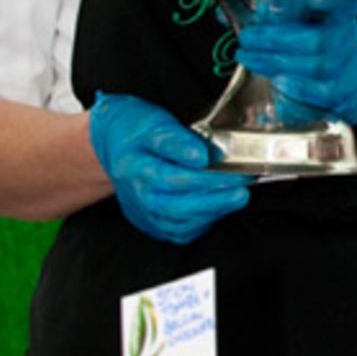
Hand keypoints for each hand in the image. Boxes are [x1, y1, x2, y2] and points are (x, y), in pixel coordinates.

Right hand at [87, 93, 248, 243]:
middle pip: (178, 208)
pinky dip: (203, 221)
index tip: (234, 173)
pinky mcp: (154, 226)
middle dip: (216, 201)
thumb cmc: (135, 132)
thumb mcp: (154, 124)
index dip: (207, 179)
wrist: (114, 147)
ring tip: (236, 195)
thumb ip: (178, 141)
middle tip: (242, 190)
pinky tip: (217, 206)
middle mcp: (137, 197)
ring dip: (213, 212)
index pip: (173, 179)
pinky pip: (181, 231)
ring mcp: (145, 215)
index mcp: (135, 169)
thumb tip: (202, 156)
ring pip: (181, 224)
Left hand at [235, 0, 356, 126]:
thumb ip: (284, 9)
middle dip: (275, 39)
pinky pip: (323, 94)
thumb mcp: (306, 15)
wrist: (347, 71)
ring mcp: (350, 68)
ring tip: (248, 58)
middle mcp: (350, 39)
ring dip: (276, 62)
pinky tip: (275, 81)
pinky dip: (298, 88)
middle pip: (317, 39)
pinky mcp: (343, 94)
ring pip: (317, 66)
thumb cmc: (317, 37)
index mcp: (343, 13)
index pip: (345, 2)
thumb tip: (248, 10)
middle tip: (247, 37)